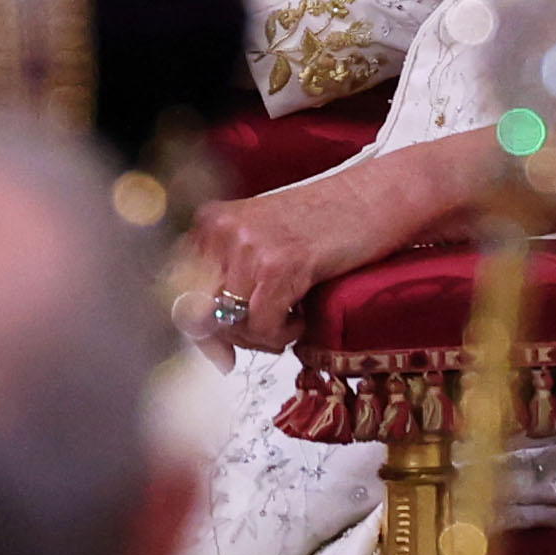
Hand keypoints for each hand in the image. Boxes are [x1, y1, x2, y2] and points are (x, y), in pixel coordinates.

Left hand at [177, 132, 524, 355]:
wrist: (378, 198)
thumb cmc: (328, 224)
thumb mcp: (266, 247)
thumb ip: (232, 290)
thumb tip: (215, 356)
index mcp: (211, 222)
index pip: (177, 291)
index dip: (198, 330)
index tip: (220, 352)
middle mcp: (221, 230)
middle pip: (199, 315)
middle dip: (233, 337)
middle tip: (269, 333)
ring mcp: (248, 246)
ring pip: (232, 326)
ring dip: (265, 335)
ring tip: (294, 314)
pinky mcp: (281, 264)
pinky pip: (264, 327)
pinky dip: (286, 333)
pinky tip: (305, 311)